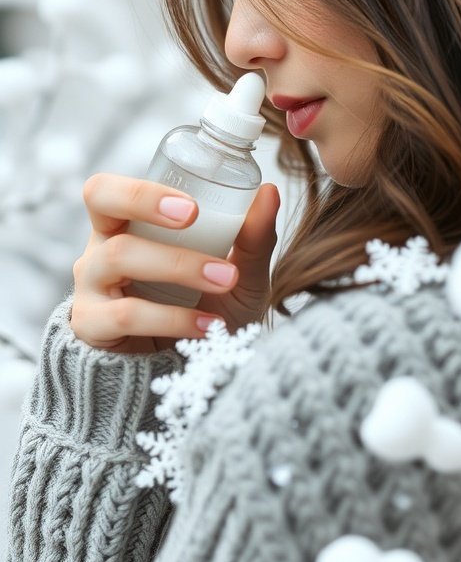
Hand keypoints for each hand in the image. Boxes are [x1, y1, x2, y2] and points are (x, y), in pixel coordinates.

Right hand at [70, 173, 280, 353]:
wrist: (194, 375)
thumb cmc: (209, 310)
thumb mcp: (239, 275)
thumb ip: (253, 237)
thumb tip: (269, 191)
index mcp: (129, 224)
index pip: (113, 187)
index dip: (143, 187)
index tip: (194, 205)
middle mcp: (102, 247)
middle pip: (99, 200)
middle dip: (143, 201)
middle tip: (193, 217)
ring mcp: (91, 286)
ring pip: (118, 256)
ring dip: (177, 264)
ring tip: (224, 279)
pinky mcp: (91, 326)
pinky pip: (124, 314)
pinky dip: (171, 318)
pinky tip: (205, 325)